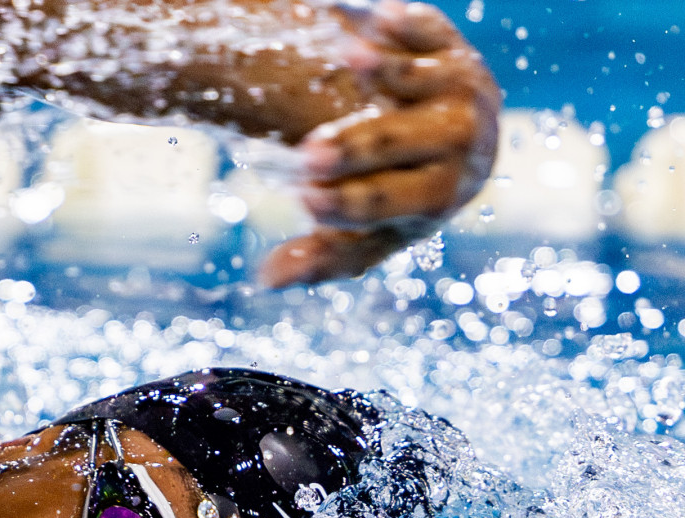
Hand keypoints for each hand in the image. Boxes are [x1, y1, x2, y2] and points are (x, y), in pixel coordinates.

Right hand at [260, 0, 500, 287]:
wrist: (457, 139)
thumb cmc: (399, 196)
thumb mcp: (365, 233)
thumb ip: (321, 255)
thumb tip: (266, 280)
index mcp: (441, 195)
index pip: (395, 200)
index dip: (350, 203)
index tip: (304, 199)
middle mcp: (462, 142)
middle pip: (407, 141)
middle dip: (358, 147)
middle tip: (307, 155)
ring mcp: (463, 89)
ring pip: (426, 79)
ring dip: (388, 70)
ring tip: (347, 59)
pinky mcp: (452, 46)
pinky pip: (430, 32)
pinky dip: (404, 25)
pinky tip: (370, 18)